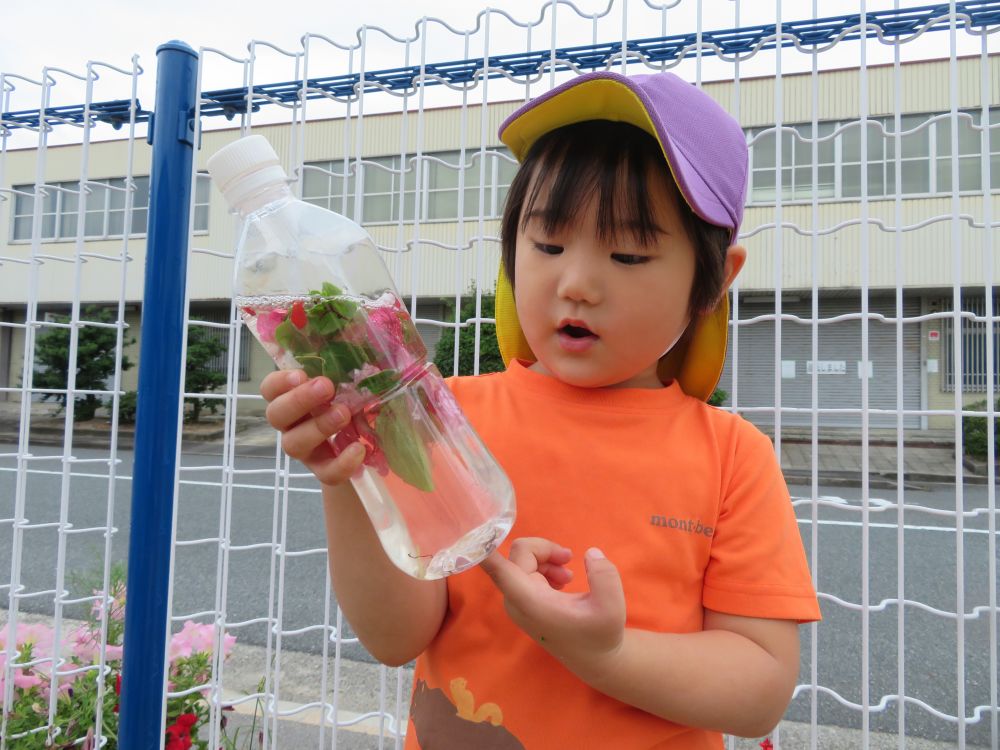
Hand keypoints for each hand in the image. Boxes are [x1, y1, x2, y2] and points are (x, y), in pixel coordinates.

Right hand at [260, 370, 365, 485]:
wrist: (364, 444)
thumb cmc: (350, 403)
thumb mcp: (349, 383)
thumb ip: (346, 371)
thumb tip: (358, 357)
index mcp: (292, 399)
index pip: (270, 389)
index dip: (279, 382)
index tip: (300, 375)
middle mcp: (291, 425)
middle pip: (276, 415)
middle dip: (299, 399)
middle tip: (326, 387)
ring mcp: (305, 450)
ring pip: (293, 444)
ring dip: (318, 426)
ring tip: (344, 414)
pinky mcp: (323, 470)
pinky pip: (326, 473)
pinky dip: (342, 462)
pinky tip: (359, 448)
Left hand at [480, 537, 625, 682]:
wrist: (593, 658)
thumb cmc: (600, 635)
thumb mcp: (612, 607)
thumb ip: (604, 575)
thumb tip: (590, 552)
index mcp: (531, 601)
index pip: (498, 570)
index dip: (482, 548)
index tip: (472, 529)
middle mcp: (517, 599)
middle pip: (520, 553)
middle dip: (545, 549)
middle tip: (570, 559)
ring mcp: (517, 601)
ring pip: (523, 559)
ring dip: (547, 558)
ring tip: (569, 574)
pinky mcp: (523, 601)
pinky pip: (525, 569)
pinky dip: (544, 566)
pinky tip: (562, 580)